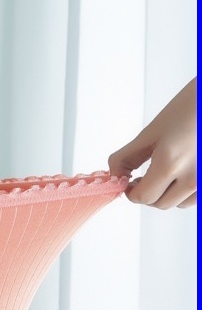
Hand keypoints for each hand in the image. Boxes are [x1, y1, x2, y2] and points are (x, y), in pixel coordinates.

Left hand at [108, 77, 195, 208]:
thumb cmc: (191, 106)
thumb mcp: (152, 131)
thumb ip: (127, 158)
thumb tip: (115, 177)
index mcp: (171, 164)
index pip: (143, 197)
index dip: (132, 192)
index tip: (130, 182)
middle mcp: (193, 178)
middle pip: (161, 203)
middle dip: (148, 193)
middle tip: (144, 176)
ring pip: (181, 203)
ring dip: (168, 194)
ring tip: (167, 172)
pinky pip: (197, 197)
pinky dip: (187, 191)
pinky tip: (184, 173)